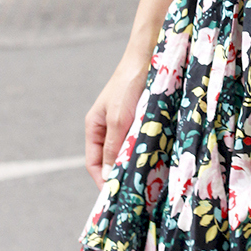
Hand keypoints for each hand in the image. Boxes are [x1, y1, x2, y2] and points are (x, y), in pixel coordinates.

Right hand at [84, 48, 149, 187]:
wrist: (150, 55)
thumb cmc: (129, 85)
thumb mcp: (118, 119)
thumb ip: (111, 147)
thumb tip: (107, 175)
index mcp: (95, 126)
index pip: (93, 162)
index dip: (102, 180)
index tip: (115, 195)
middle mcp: (109, 126)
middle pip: (111, 158)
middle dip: (121, 173)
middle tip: (135, 190)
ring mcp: (126, 121)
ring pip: (128, 150)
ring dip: (136, 162)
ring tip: (147, 178)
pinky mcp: (143, 117)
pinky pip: (142, 139)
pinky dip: (146, 149)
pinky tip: (157, 157)